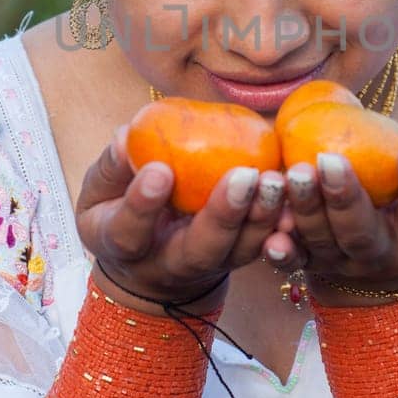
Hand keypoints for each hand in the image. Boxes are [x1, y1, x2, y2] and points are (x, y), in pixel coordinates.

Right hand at [74, 124, 286, 311]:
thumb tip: (127, 134)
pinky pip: (264, 244)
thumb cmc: (118, 213)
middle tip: (244, 176)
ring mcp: (210, 263)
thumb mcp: (99, 193)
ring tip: (276, 180)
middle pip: (201, 249)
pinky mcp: (238, 255)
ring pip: (240, 250)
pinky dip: (282, 224)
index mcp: (125, 246)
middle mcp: (171, 262)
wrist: (147, 261)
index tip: (159, 171)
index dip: (143, 205)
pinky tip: (297, 197)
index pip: (130, 232)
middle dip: (225, 214)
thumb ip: (112, 167)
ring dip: (262, 217)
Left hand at [278, 126, 397, 293]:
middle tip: (329, 160)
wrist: (385, 256)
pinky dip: (282, 253)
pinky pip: (294, 262)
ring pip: (322, 241)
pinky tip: (271, 237)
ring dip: (305, 209)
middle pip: (362, 233)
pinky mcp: (313, 264)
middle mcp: (384, 255)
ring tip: (296, 173)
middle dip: (344, 197)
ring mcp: (345, 263)